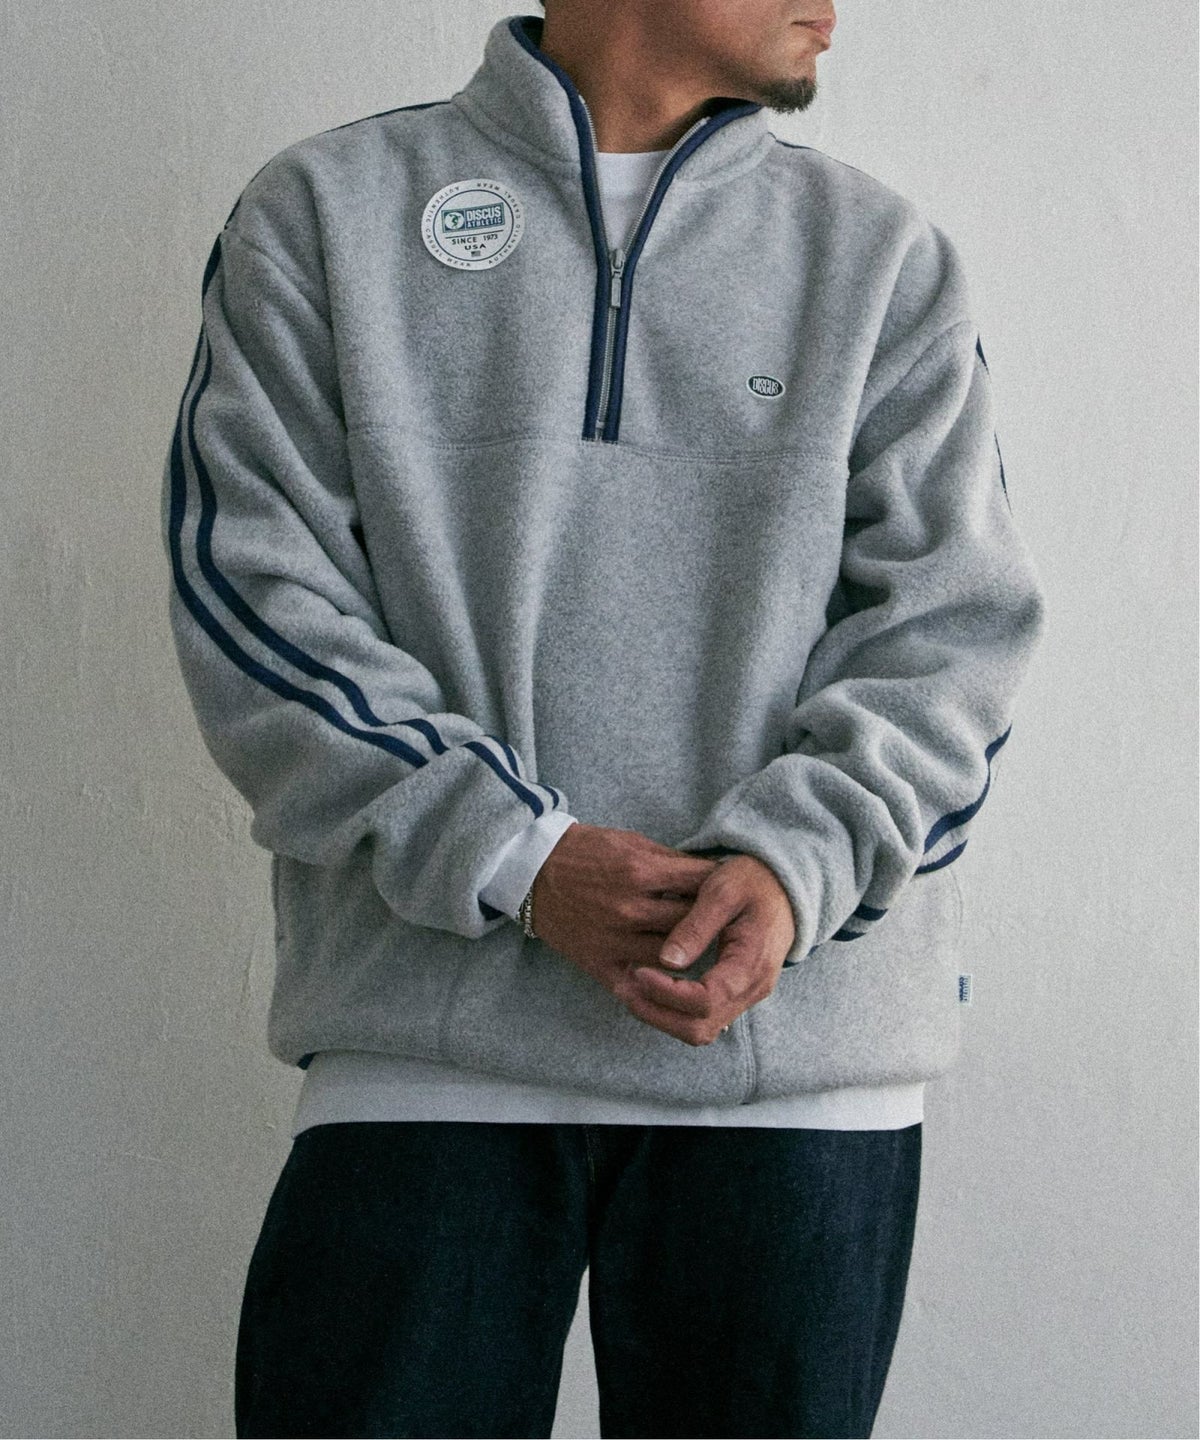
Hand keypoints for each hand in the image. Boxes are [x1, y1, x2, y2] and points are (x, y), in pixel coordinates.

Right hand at [530, 823, 722, 1021]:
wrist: (532, 872)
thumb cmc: (585, 851)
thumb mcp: (631, 842)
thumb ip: (671, 861)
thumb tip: (711, 875)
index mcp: (641, 872)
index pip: (702, 885)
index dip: (723, 889)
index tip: (735, 893)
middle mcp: (630, 908)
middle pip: (692, 923)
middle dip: (713, 922)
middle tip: (730, 925)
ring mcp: (613, 939)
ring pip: (673, 957)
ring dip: (690, 953)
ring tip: (706, 950)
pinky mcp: (598, 962)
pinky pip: (640, 982)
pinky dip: (659, 981)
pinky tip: (675, 978)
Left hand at [615, 854, 795, 1046]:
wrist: (782, 886)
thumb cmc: (751, 881)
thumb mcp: (722, 891)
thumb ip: (696, 926)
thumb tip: (667, 960)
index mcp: (751, 964)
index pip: (705, 1001)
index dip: (666, 993)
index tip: (638, 971)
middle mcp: (752, 989)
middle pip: (699, 1028)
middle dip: (656, 1013)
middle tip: (624, 987)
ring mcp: (745, 996)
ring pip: (699, 1030)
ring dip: (661, 1017)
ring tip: (630, 990)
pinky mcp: (735, 994)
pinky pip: (702, 1019)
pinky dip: (672, 1012)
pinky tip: (648, 989)